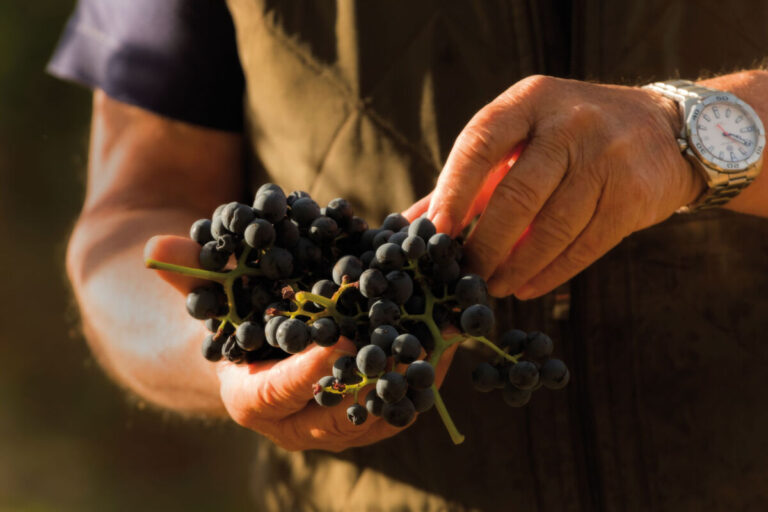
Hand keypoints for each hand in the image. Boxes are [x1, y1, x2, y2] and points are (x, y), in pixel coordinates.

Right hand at [145, 235, 456, 451]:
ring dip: (417, 373)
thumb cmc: (231, 319)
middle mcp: (297, 423)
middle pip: (341, 412)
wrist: (255, 352)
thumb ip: (188, 272)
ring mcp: (338, 424)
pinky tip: (453, 331)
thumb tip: (156, 244)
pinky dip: (428, 368)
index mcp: (252, 398)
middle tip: (412, 345)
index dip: (306, 372)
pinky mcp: (370, 411)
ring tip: (447, 333)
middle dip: (379, 378)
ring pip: (384, 410)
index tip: (338, 344)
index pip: (278, 394)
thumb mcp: (209, 294)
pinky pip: (404, 398)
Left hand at [426, 75, 703, 298]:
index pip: (480, 144)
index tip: (435, 233)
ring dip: (515, 267)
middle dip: (485, 245)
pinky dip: (550, 273)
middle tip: (464, 275)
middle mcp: (570, 122)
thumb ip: (467, 179)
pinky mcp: (634, 194)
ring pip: (551, 228)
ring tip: (493, 287)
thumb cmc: (568, 138)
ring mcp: (606, 156)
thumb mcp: (520, 139)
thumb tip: (409, 224)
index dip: (453, 192)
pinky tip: (527, 287)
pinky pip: (584, 245)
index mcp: (530, 101)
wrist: (663, 130)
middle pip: (517, 196)